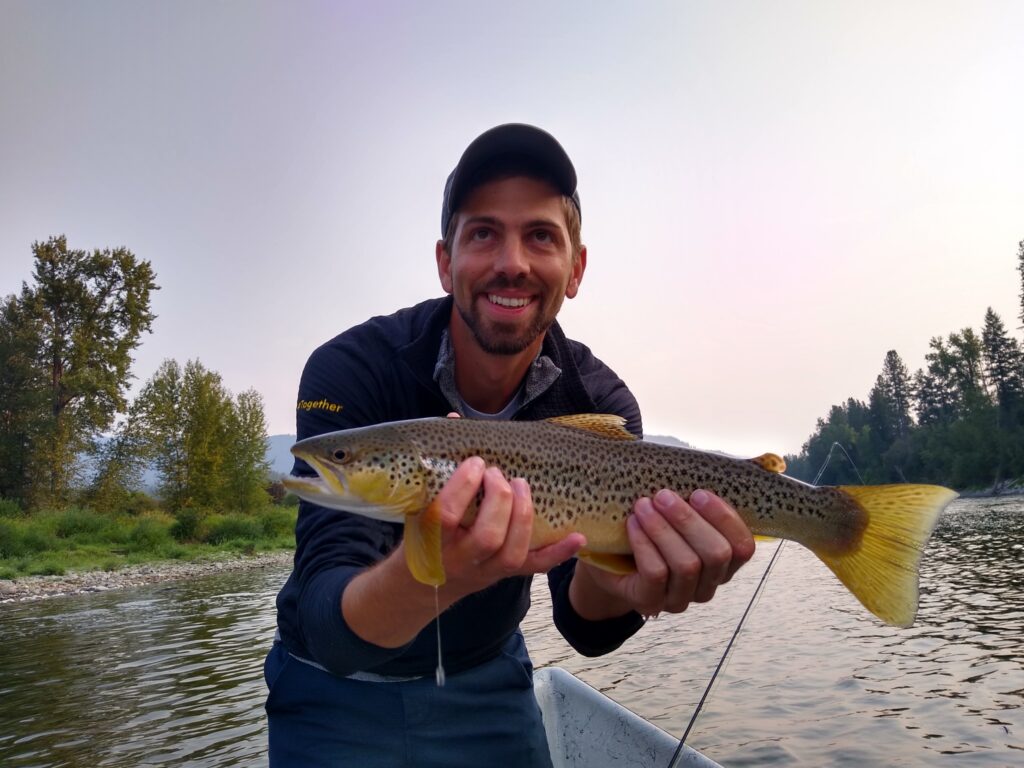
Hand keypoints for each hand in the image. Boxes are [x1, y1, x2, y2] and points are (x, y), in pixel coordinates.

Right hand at [432, 457, 584, 597]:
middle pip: (487, 536)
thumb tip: (455, 419)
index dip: (464, 485)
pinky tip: (577, 537)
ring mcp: (486, 570)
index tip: (475, 463)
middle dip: (500, 499)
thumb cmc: (423, 535)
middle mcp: (460, 559)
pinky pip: (535, 567)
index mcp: (433, 540)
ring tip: (523, 485)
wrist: (422, 585)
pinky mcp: (505, 575)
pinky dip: (558, 552)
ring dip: (523, 516)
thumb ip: (440, 465)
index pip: (448, 515)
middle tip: (499, 474)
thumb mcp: (420, 505)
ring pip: (512, 552)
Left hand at [571, 489, 754, 618]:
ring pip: (686, 564)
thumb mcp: (675, 514)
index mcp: (723, 563)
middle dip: (689, 520)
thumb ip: (694, 499)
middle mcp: (708, 585)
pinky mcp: (651, 603)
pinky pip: (656, 573)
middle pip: (716, 555)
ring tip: (643, 505)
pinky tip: (632, 524)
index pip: (743, 547)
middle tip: (663, 495)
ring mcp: (681, 599)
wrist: (607, 562)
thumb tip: (702, 465)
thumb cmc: (649, 531)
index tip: (699, 492)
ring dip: (663, 529)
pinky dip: (644, 543)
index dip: (726, 518)